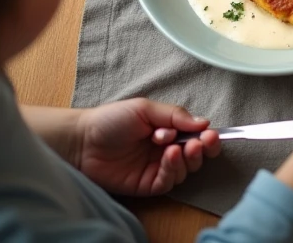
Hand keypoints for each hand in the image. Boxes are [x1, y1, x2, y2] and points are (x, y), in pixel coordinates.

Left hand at [75, 99, 219, 196]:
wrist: (81, 141)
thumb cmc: (111, 119)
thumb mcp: (145, 109)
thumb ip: (175, 115)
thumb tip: (205, 123)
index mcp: (169, 131)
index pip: (197, 137)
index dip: (208, 138)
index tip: (210, 134)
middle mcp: (166, 150)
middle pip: (196, 156)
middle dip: (202, 150)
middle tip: (198, 143)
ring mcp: (156, 168)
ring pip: (185, 170)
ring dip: (187, 160)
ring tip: (176, 148)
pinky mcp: (146, 184)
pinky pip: (168, 182)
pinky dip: (173, 171)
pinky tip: (169, 157)